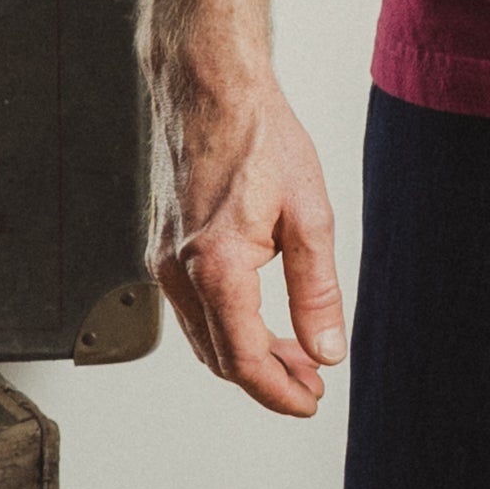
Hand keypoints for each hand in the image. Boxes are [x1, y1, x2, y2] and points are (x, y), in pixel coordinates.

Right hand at [149, 69, 344, 415]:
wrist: (210, 86)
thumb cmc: (258, 135)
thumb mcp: (309, 213)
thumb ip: (316, 290)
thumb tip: (327, 348)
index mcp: (216, 267)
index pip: (245, 361)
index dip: (280, 392)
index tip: (310, 402)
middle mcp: (179, 271)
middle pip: (221, 357)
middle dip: (268, 378)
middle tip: (310, 383)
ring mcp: (163, 259)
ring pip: (203, 336)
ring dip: (246, 354)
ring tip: (293, 354)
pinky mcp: (161, 245)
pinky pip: (189, 307)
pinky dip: (223, 325)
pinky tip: (256, 317)